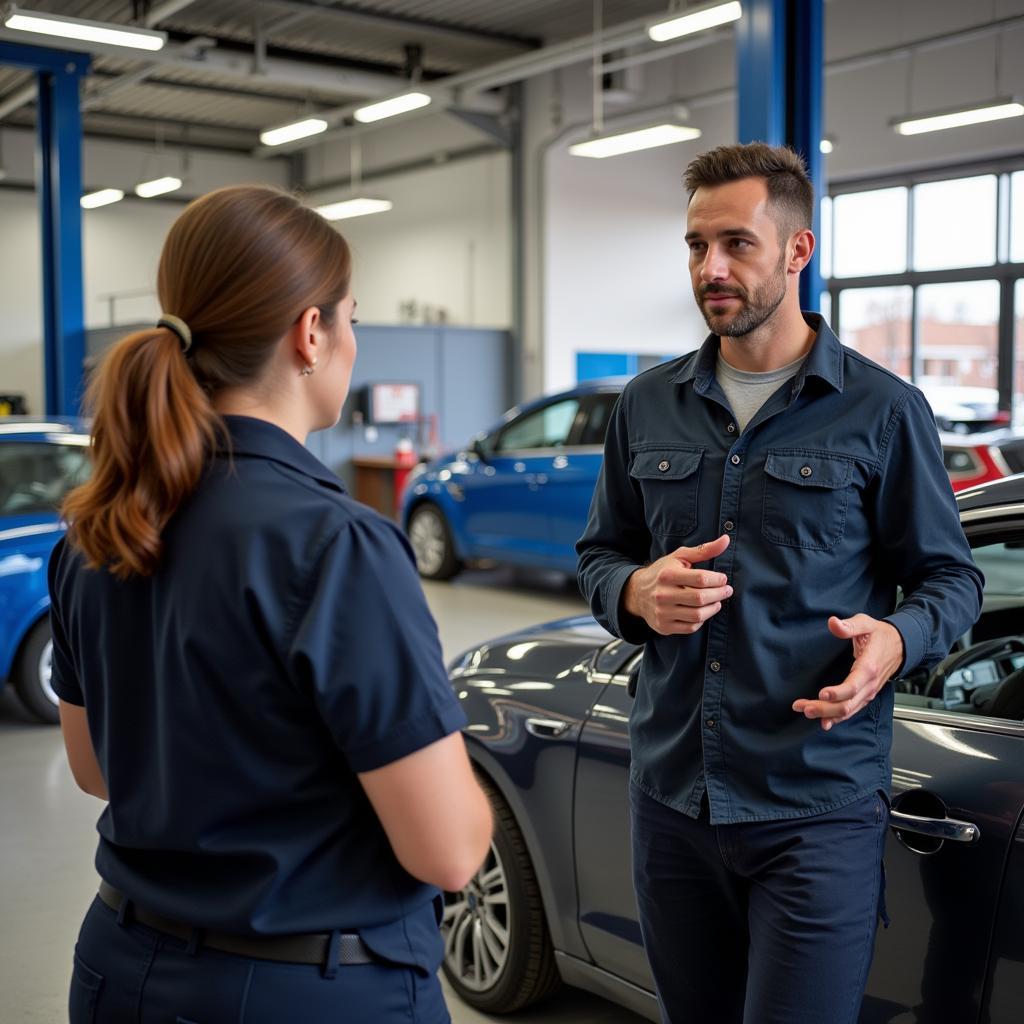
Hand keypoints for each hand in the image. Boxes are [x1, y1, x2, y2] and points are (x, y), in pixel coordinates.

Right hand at [622, 535, 731, 635]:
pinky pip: (690, 627)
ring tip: (717, 601)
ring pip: (697, 615)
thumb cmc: (663, 572)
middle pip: (700, 598)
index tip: (723, 579)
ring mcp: (662, 612)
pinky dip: (702, 620)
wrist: (637, 593)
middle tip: (726, 591)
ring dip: (713, 608)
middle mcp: (663, 594)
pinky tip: (703, 611)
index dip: (717, 580)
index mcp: (667, 574)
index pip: (700, 578)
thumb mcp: (679, 557)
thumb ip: (703, 550)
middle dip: (719, 594)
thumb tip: (726, 540)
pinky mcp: (664, 626)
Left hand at [793, 614, 904, 730]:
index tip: (822, 694)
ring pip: (847, 710)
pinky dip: (837, 718)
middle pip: (846, 704)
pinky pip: (851, 711)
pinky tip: (824, 722)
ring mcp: (868, 693)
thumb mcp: (866, 623)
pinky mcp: (865, 696)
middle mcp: (869, 685)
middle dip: (824, 708)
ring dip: (825, 714)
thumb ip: (849, 625)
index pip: (853, 686)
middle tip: (803, 707)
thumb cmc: (881, 635)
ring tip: (805, 710)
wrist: (900, 646)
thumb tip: (833, 623)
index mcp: (869, 667)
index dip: (838, 693)